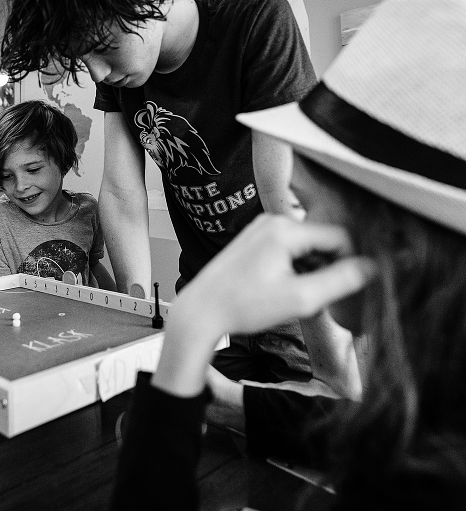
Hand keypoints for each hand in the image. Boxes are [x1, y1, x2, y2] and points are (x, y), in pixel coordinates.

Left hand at [152, 214, 376, 396]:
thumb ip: (340, 281)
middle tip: (318, 299)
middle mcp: (272, 221)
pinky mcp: (252, 241)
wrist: (200, 312)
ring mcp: (260, 230)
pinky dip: (294, 270)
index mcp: (285, 229)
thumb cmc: (243, 306)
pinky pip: (288, 251)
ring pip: (306, 248)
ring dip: (310, 272)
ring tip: (297, 299)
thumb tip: (373, 268)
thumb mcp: (300, 299)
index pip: (341, 236)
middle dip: (327, 269)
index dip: (351, 263)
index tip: (349, 289)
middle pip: (322, 241)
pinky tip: (283, 293)